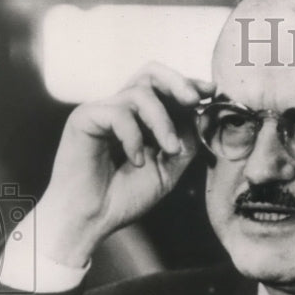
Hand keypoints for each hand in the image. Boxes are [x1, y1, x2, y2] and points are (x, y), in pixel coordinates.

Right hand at [33, 64, 214, 266]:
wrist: (91, 220)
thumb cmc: (124, 198)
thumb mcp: (167, 170)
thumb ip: (184, 143)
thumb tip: (201, 116)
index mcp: (139, 119)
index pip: (164, 88)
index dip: (188, 85)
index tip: (211, 92)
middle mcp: (120, 109)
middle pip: (150, 73)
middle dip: (177, 83)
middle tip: (194, 100)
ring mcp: (102, 111)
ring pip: (140, 93)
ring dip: (162, 122)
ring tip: (169, 150)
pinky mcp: (84, 117)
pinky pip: (119, 113)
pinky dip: (134, 137)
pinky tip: (135, 162)